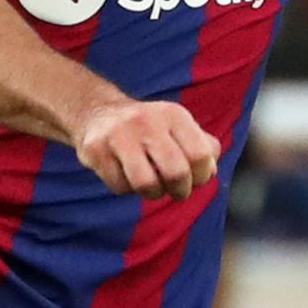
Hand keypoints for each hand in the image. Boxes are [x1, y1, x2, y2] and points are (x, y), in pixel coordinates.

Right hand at [75, 97, 222, 199]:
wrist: (99, 114)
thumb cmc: (148, 128)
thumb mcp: (179, 127)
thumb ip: (203, 146)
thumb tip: (210, 169)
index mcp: (174, 115)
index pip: (200, 155)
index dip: (202, 176)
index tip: (195, 179)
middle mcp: (147, 121)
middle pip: (176, 172)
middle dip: (180, 191)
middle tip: (177, 191)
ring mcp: (119, 134)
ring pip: (146, 184)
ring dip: (153, 193)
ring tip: (152, 186)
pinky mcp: (97, 149)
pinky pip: (120, 186)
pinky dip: (127, 189)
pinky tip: (126, 176)